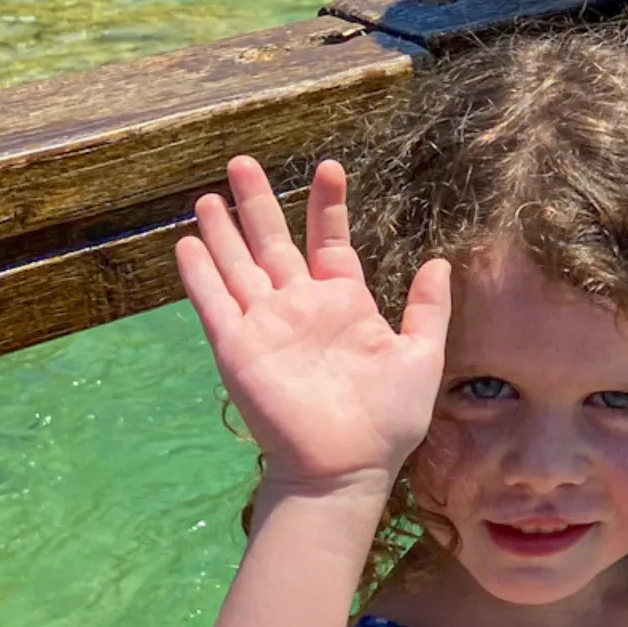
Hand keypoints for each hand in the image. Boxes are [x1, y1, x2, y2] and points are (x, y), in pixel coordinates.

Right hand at [176, 156, 451, 496]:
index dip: (326, 204)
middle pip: (273, 242)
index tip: (329, 166)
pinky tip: (187, 242)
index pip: (329, 240)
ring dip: (223, 231)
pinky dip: (200, 273)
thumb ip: (428, 309)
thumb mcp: (420, 355)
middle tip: (242, 160)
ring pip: (238, 265)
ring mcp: (266, 324)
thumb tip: (440, 262)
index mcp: (344, 303)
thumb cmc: (387, 419)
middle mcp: (300, 306)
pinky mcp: (237, 347)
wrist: (347, 466)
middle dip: (259, 202)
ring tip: (210, 196)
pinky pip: (214, 302)